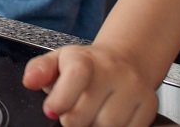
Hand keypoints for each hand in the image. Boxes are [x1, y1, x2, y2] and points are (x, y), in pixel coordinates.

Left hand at [23, 44, 156, 126]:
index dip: (61, 99)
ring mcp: (133, 87)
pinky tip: (110, 117)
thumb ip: (40, 70)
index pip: (76, 76)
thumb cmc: (86, 66)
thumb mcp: (58, 61)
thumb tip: (30, 81)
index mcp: (85, 59)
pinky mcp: (149, 104)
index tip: (51, 110)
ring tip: (92, 114)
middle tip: (73, 112)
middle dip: (73, 120)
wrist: (126, 60)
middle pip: (86, 114)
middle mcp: (112, 70)